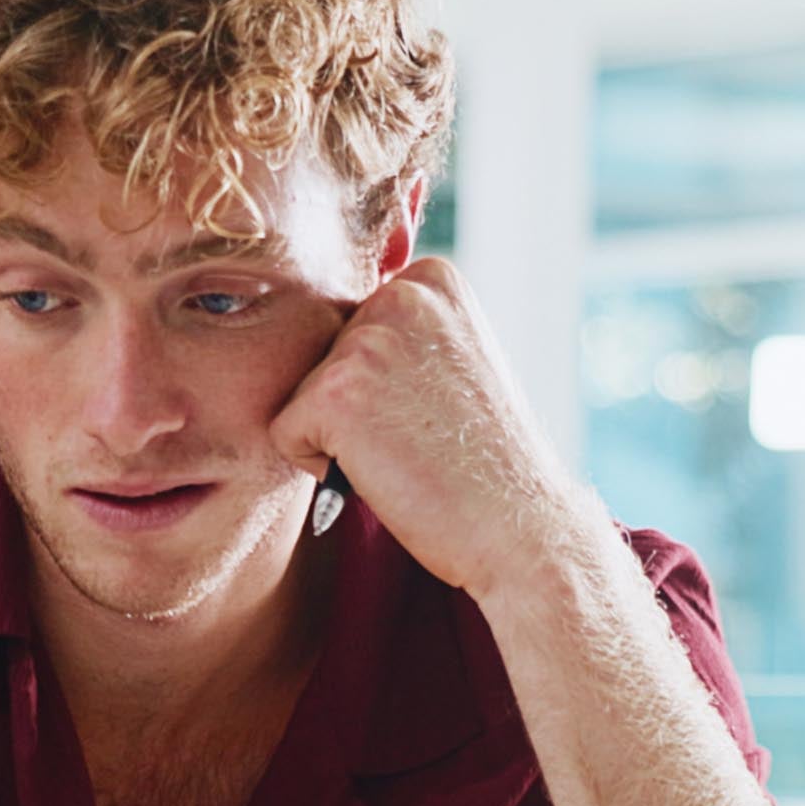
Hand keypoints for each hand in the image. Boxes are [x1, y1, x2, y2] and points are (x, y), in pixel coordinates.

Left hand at [269, 256, 598, 603]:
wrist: (518, 526)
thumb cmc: (487, 462)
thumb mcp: (456, 362)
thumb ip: (405, 332)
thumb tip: (344, 319)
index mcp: (430, 279)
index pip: (353, 326)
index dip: (383, 385)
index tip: (436, 410)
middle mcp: (399, 294)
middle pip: (321, 356)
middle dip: (355, 408)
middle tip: (421, 438)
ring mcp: (365, 340)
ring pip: (303, 395)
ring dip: (340, 438)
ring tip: (407, 454)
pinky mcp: (333, 391)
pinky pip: (286, 434)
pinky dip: (322, 469)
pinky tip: (385, 472)